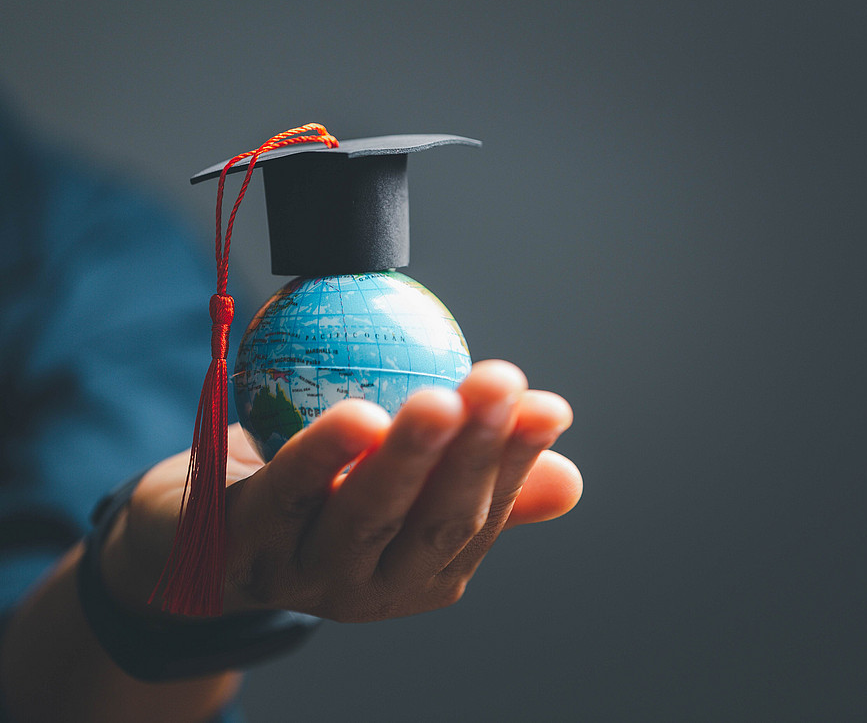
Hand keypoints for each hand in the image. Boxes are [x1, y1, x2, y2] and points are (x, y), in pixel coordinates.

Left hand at [102, 360, 581, 620]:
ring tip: (440, 402)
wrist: (191, 540)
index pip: (481, 514)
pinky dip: (319, 458)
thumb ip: (471, 482)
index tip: (547, 406)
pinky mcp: (237, 548)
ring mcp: (301, 576)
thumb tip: (570, 478)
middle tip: (503, 384)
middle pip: (432, 523)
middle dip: (473, 454)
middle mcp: (369, 587)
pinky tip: (357, 416)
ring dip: (406, 459)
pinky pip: (283, 495)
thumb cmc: (314, 498)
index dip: (518, 461)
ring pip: (363, 516)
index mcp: (420, 573)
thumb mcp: (399, 488)